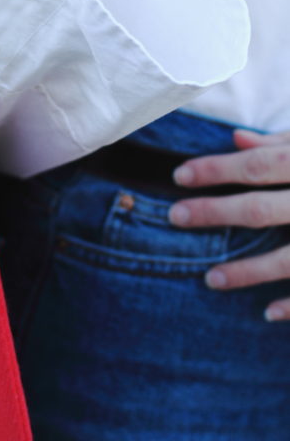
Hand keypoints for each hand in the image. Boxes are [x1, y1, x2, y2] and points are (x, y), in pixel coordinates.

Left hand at [168, 128, 289, 320]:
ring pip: (288, 259)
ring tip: (211, 279)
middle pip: (261, 209)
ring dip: (247, 272)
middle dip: (214, 213)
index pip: (255, 166)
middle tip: (174, 216)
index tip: (178, 176)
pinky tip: (267, 313)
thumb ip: (282, 143)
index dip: (215, 170)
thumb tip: (235, 140)